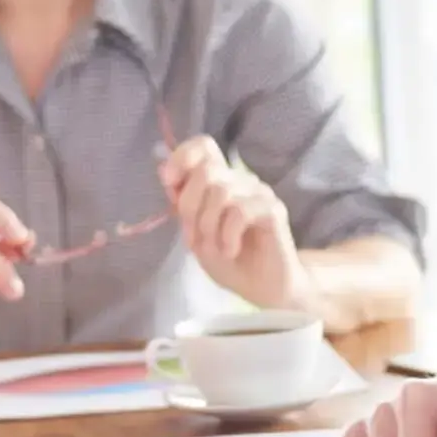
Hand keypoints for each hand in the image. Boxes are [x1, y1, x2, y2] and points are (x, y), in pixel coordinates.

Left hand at [161, 138, 306, 310]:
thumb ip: (182, 204)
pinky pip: (239, 212)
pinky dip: (227, 236)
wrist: (263, 290)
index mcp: (221, 182)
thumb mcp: (195, 234)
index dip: (182, 157)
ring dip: (208, 225)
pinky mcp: (273, 210)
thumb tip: (163, 170)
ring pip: (221, 192)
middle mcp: (241, 181)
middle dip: (190, 206)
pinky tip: (231, 251)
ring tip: (215, 248)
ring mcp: (259, 193)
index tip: (169, 182)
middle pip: (206, 170)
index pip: (204, 146)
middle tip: (193, 238)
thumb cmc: (230, 262)